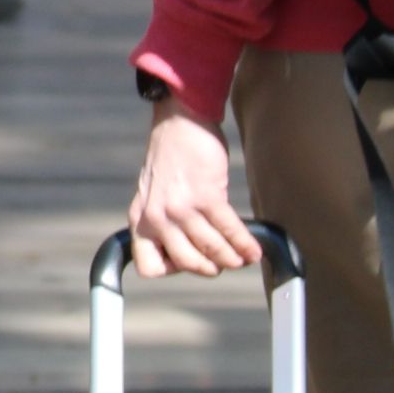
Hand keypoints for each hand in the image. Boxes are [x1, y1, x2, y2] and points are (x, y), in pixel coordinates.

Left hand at [127, 93, 259, 279]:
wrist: (180, 121)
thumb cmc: (170, 157)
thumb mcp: (152, 194)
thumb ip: (161, 221)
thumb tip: (188, 248)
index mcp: (140, 220)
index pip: (149, 266)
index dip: (173, 271)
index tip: (191, 264)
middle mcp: (156, 218)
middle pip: (188, 263)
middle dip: (211, 268)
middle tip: (224, 264)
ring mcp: (181, 209)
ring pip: (212, 249)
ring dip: (232, 258)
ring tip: (243, 259)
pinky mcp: (206, 196)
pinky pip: (230, 230)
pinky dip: (245, 244)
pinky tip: (254, 249)